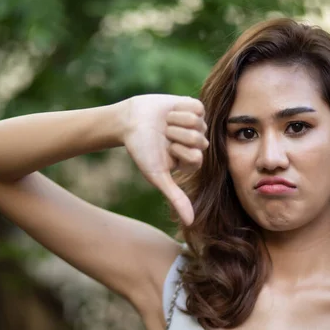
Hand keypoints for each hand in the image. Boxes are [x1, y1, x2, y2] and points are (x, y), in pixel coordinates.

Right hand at [121, 94, 207, 225]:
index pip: (197, 158)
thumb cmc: (142, 150)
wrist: (130, 121)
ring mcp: (196, 125)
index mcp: (191, 161)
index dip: (178, 151)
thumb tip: (191, 222)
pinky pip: (198, 107)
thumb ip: (175, 198)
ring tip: (165, 123)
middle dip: (177, 136)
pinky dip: (180, 108)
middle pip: (199, 140)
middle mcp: (196, 144)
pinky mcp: (193, 107)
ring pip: (198, 123)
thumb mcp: (157, 175)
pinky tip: (171, 111)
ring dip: (176, 121)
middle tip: (164, 135)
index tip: (165, 150)